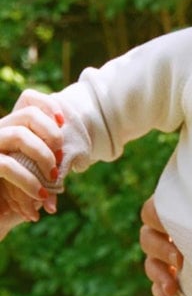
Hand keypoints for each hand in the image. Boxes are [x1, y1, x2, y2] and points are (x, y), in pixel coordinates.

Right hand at [0, 104, 63, 221]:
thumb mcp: (36, 176)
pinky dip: (28, 180)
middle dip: (52, 133)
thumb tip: (79, 160)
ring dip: (43, 155)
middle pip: (28, 114)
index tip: (64, 121)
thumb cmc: (13, 196)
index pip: (29, 99)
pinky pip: (7, 165)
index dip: (48, 104)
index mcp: (11, 128)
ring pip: (19, 135)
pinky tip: (40, 195)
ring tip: (54, 177)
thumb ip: (50, 164)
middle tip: (62, 156)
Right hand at [140, 196, 181, 295]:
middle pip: (146, 238)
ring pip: (150, 264)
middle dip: (161, 250)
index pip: (153, 210)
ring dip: (159, 277)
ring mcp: (168, 256)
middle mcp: (169, 232)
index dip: (158, 220)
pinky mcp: (173, 277)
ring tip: (174, 290)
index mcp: (180, 209)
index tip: (175, 231)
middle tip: (181, 261)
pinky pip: (159, 288)